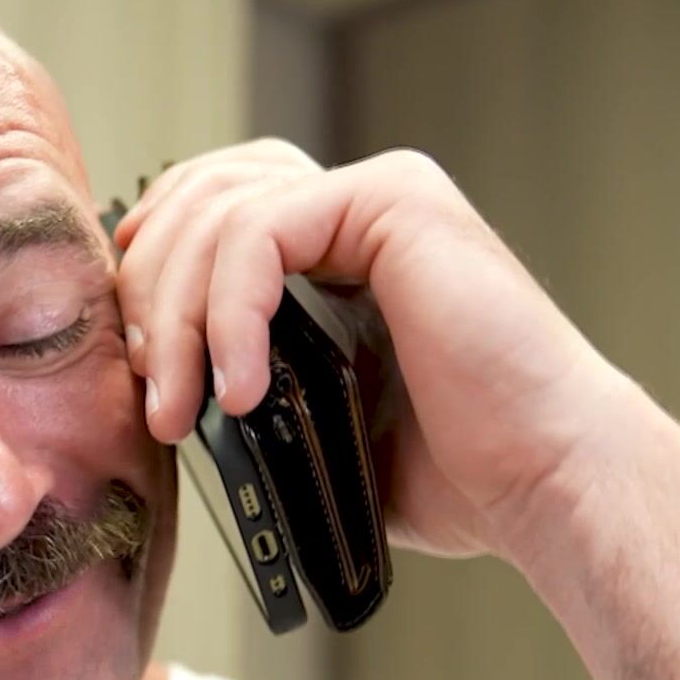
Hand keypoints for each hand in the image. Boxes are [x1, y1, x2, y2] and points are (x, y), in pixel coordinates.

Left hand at [113, 140, 649, 561]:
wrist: (546, 484)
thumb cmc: (456, 470)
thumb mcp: (318, 427)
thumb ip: (252, 389)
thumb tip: (165, 403)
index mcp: (341, 250)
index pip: (213, 211)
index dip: (154, 266)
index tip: (133, 353)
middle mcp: (359, 206)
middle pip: (203, 198)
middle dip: (151, 295)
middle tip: (148, 394)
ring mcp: (378, 195)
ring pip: (220, 213)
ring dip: (178, 315)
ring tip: (179, 410)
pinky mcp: (393, 202)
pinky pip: (260, 234)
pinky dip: (229, 314)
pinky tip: (239, 391)